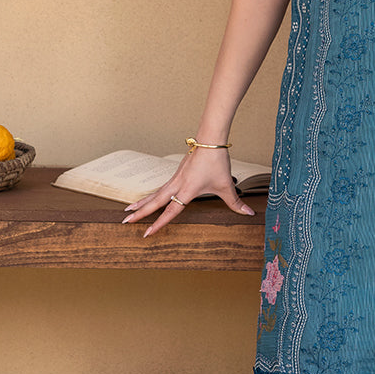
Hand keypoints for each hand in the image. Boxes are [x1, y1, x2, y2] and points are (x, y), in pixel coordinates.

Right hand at [121, 147, 254, 236]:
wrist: (210, 140)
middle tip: (125, 221)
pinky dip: (152, 194)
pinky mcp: (177, 173)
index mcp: (187, 190)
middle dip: (140, 213)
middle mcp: (177, 185)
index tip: (147, 233)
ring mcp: (175, 178)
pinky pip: (161, 187)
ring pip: (155, 193)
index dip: (159, 224)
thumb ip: (236, 203)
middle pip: (154, 202)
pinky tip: (148, 199)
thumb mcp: (227, 185)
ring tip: (129, 210)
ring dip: (142, 203)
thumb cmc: (217, 162)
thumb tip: (249, 215)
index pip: (170, 211)